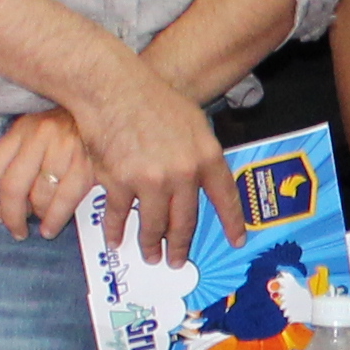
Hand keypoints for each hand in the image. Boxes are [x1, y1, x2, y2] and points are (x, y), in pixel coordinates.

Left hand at [0, 109, 96, 239]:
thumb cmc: (70, 130)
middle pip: (13, 186)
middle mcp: (40, 135)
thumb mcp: (38, 134)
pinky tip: (51, 227)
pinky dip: (56, 219)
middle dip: (12, 216)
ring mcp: (65, 147)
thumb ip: (19, 158)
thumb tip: (4, 202)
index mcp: (22, 128)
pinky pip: (66, 199)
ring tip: (42, 224)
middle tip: (17, 231)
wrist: (112, 114)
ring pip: (40, 195)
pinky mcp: (88, 162)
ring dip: (39, 217)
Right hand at [66, 59, 241, 266]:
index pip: (225, 198)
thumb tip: (204, 180)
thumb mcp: (193, 122)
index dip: (232, 223)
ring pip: (152, 226)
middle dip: (180, 246)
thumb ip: (201, 154)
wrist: (113, 89)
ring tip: (151, 255)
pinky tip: (117, 240)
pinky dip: (116, 232)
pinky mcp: (118, 183)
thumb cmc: (153, 99)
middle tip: (177, 260)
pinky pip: (119, 216)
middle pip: (184, 223)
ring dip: (151, 245)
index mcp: (206, 157)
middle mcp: (182, 174)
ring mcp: (149, 181)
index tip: (237, 241)